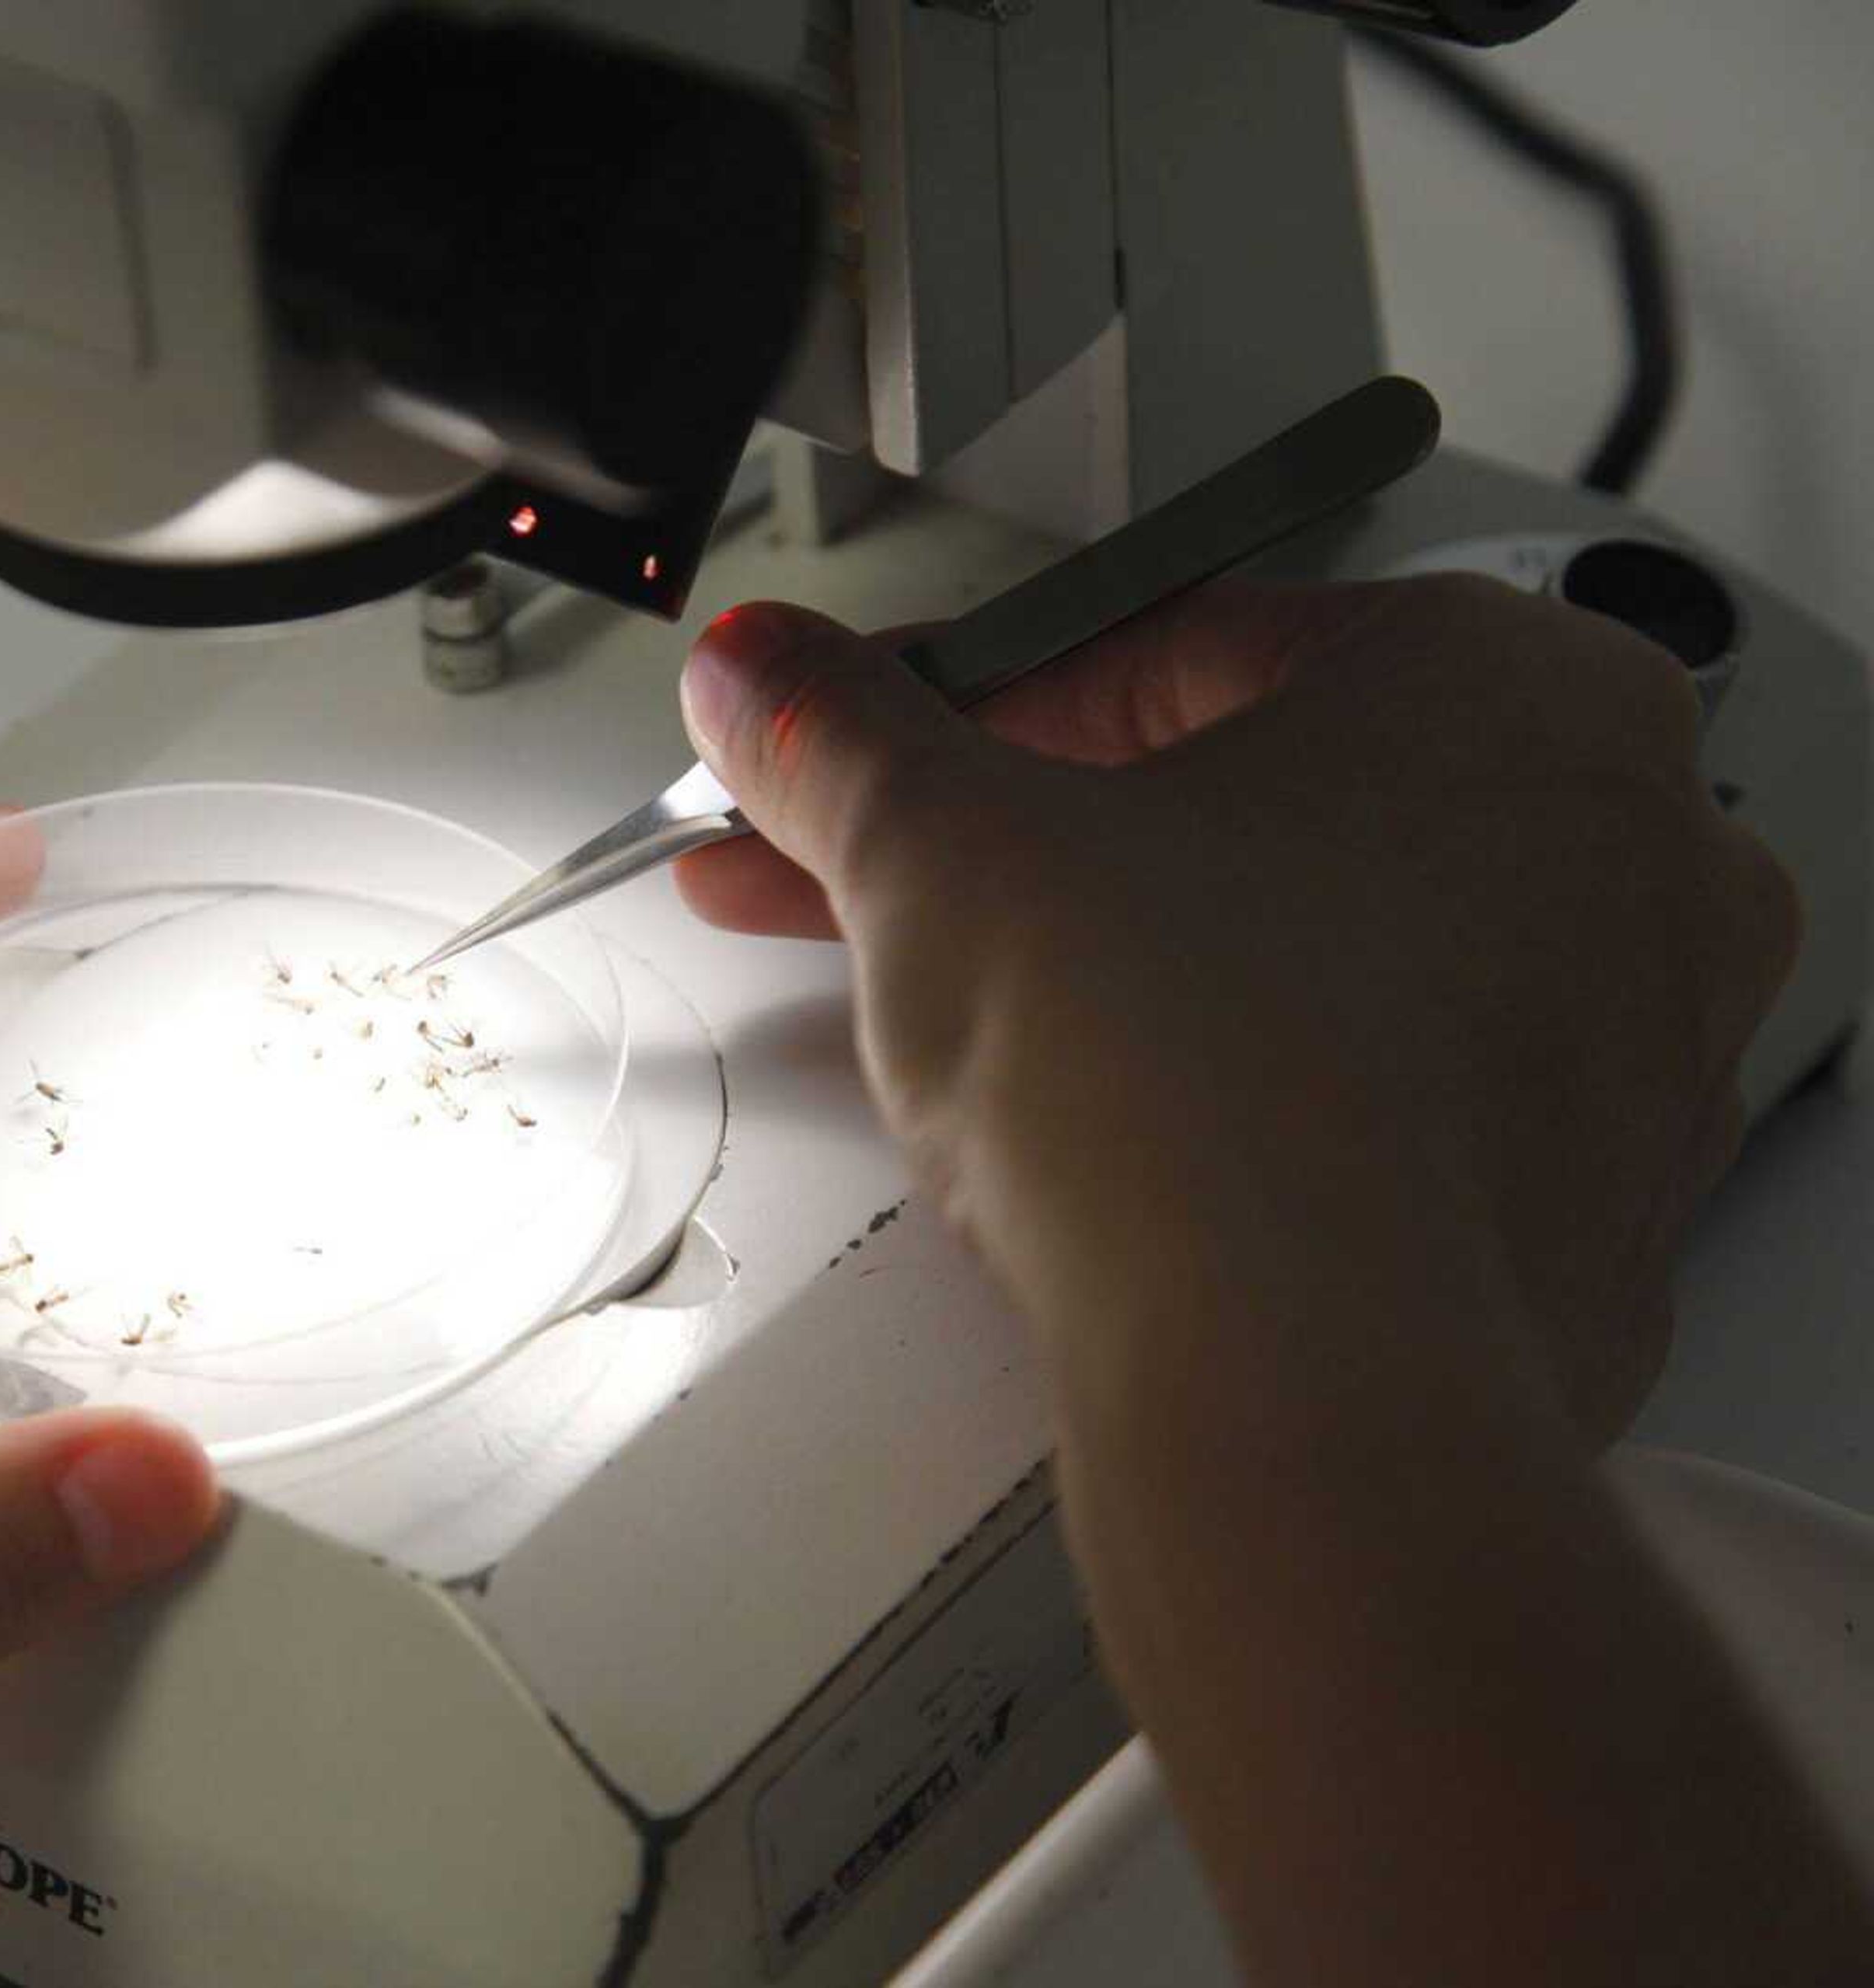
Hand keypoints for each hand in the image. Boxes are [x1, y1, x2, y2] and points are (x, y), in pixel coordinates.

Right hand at [675, 582, 1872, 1985]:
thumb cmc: (1206, 1095)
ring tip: (977, 1027)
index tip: (872, 759)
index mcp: (1512, 684)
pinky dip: (1255, 1108)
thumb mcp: (946, 853)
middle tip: (888, 892)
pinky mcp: (1598, 1215)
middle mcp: (1632, 847)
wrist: (1306, 1401)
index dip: (966, 714)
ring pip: (1325, 961)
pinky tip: (1124, 1149)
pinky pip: (1385, 1111)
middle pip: (1251, 808)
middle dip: (1035, 849)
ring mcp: (1639, 1045)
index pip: (1169, 652)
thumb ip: (842, 735)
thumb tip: (773, 679)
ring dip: (1141, 972)